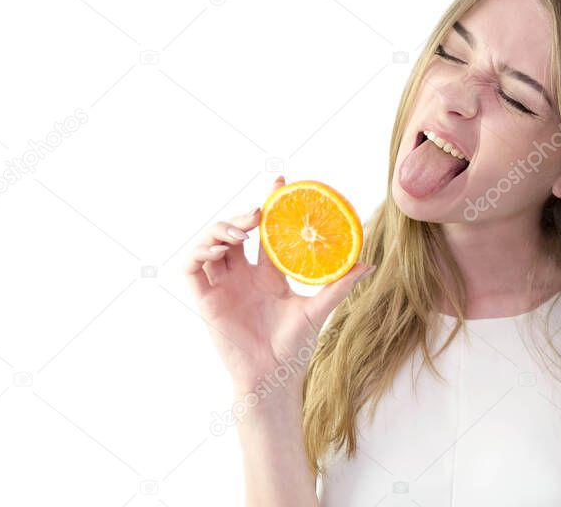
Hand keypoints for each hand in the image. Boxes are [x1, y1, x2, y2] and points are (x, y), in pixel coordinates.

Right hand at [183, 175, 373, 394]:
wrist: (273, 376)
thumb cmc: (294, 348)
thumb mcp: (318, 309)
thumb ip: (339, 286)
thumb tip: (369, 263)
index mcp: (268, 274)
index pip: (265, 232)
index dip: (269, 206)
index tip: (280, 183)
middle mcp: (243, 276)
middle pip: (235, 232)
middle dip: (243, 215)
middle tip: (259, 212)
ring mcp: (223, 286)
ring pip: (211, 244)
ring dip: (221, 229)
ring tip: (242, 231)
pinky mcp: (206, 300)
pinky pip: (192, 268)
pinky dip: (200, 252)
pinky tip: (219, 249)